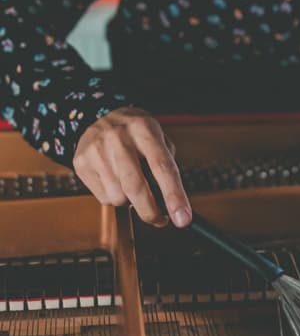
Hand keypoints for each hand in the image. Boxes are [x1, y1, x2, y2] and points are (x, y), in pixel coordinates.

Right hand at [73, 107, 191, 228]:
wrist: (99, 115)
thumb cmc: (136, 132)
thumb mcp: (157, 136)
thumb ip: (166, 164)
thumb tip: (172, 203)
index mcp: (144, 128)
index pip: (162, 166)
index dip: (174, 195)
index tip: (183, 219)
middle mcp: (118, 137)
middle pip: (136, 187)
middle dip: (150, 212)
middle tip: (160, 220)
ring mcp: (96, 150)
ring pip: (119, 197)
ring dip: (130, 200)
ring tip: (130, 182)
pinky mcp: (81, 163)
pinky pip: (104, 198)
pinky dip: (114, 197)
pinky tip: (114, 179)